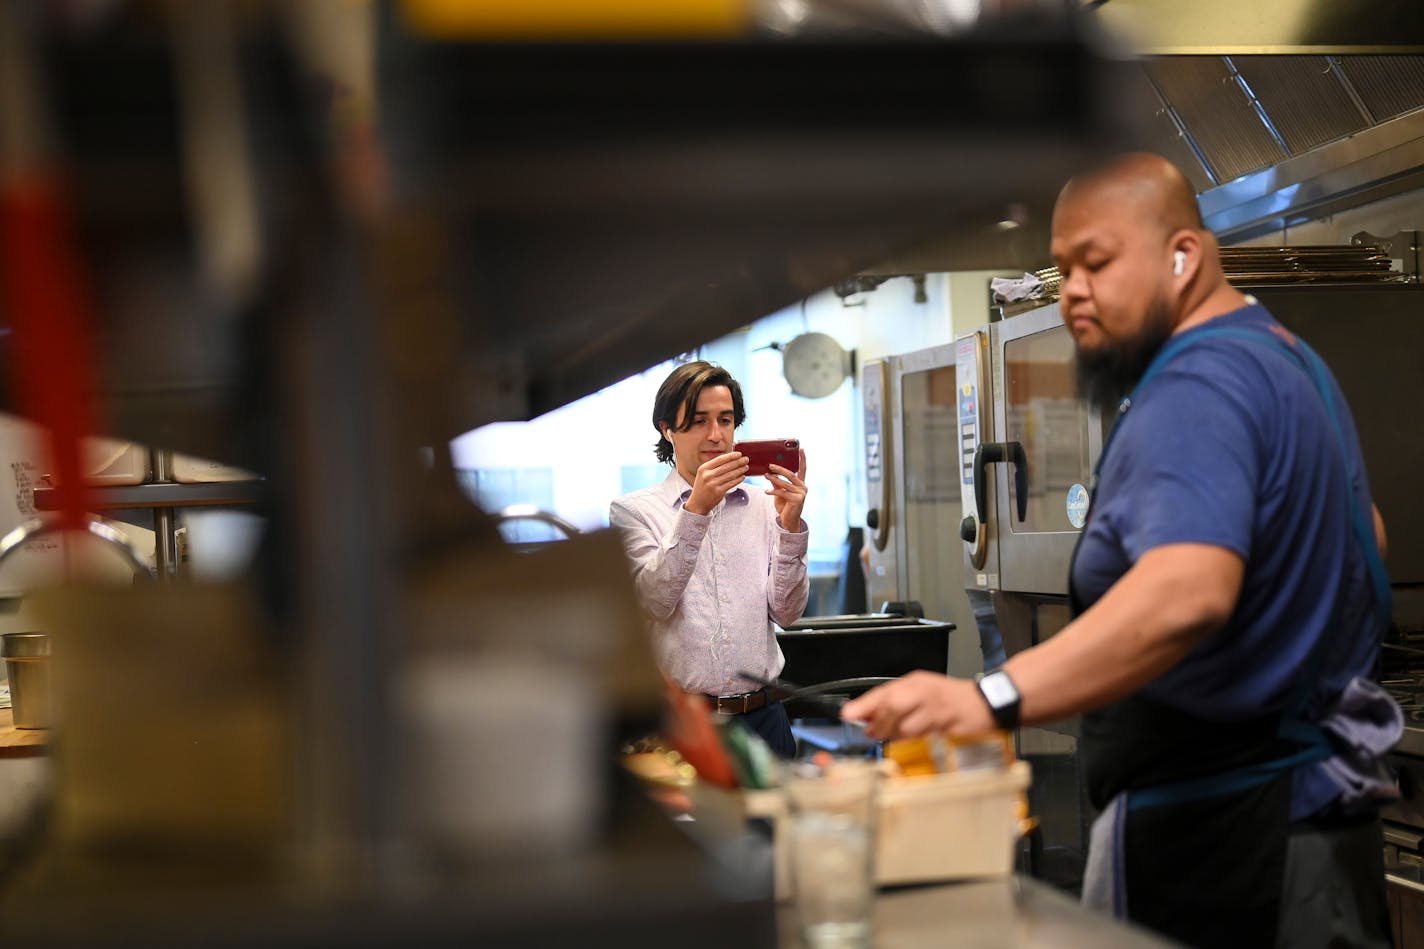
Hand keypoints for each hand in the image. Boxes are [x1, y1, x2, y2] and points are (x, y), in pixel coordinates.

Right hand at [684, 451, 748, 514]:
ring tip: (746, 467)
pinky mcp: (718, 492)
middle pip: (726, 466)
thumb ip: (714, 467)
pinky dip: (738, 479)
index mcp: (703, 468)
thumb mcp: (703, 474)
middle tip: (746, 459)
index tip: (739, 454)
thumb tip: (731, 459)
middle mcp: (707, 475)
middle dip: (738, 462)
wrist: (698, 503)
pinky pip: (731, 483)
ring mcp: (713, 484)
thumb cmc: (703, 487)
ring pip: (730, 475)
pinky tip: (742, 476)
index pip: (720, 459)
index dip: (731, 456)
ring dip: (740, 470)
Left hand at [766, 449, 807, 530]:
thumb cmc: (785, 506)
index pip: (803, 469)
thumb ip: (777, 483)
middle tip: (770, 465)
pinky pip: (782, 493)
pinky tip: (766, 491)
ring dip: (774, 479)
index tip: (801, 449)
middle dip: (780, 469)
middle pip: (790, 474)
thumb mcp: (780, 492)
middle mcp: (803, 487)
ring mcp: (801, 493)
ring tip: (765, 475)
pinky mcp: (797, 499)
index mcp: (800, 483)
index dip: (802, 459)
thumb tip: (769, 473)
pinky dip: (773, 492)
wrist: (788, 521)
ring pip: (785, 483)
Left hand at [840, 671, 994, 739]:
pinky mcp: (947, 725)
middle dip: (879, 724)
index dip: (863, 706)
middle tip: (874, 732)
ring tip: (894, 735)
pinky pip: (922, 736)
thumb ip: (894, 704)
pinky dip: (913, 740)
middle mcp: (923, 691)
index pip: (883, 692)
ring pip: (905, 725)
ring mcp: (935, 708)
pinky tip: (913, 738)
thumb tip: (867, 719)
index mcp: (914, 682)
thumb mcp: (920, 694)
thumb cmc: (949, 700)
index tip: (847, 715)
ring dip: (894, 735)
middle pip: (891, 707)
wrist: (984, 703)